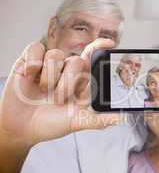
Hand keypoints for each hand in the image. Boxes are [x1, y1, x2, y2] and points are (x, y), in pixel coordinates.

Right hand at [0, 38, 121, 147]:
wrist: (21, 129)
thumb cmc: (51, 124)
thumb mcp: (77, 122)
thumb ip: (99, 119)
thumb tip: (122, 118)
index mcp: (80, 79)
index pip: (92, 56)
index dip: (100, 47)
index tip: (111, 44)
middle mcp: (66, 69)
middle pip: (77, 61)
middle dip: (68, 84)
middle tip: (58, 100)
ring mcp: (48, 64)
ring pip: (56, 55)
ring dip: (49, 78)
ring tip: (42, 91)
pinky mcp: (29, 61)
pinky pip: (36, 49)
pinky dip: (33, 65)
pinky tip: (29, 78)